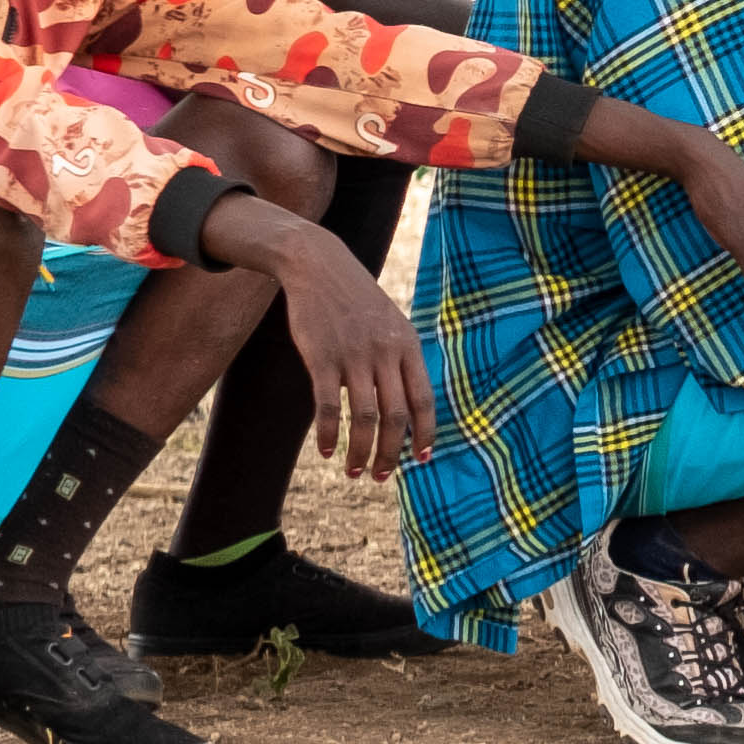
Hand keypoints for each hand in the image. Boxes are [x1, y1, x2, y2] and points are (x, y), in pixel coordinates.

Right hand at [236, 208, 434, 477]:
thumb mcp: (390, 325)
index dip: (423, 434)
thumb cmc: (356, 302)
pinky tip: (326, 451)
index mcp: (407, 346)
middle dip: (390, 453)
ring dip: (360, 451)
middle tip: (380, 476)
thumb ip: (400, 361)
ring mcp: (354, 355)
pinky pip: (327, 406)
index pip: (424, 400)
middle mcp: (385, 353)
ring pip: (363, 417)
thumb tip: (407, 407)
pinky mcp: (322, 357)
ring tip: (354, 471)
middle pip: (395, 416)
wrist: (319, 266)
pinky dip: (328, 433)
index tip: (420, 460)